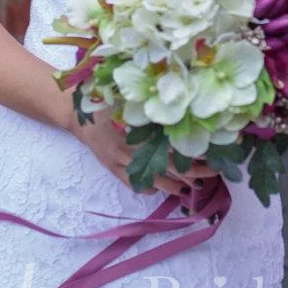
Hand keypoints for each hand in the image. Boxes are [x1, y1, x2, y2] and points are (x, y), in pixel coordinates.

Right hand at [76, 109, 214, 203]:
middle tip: (212, 173)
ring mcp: (119, 163)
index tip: (210, 154)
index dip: (191, 152)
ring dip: (174, 185)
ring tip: (193, 188)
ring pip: (152, 179)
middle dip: (191, 173)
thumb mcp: (127, 99)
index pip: (170, 146)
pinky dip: (151, 188)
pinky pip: (133, 185)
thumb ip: (149, 106)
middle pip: (166, 166)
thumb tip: (182, 107)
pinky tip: (164, 188)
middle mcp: (128, 150)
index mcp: (135, 130)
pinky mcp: (112, 170)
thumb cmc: (105, 100)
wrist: (75, 113)